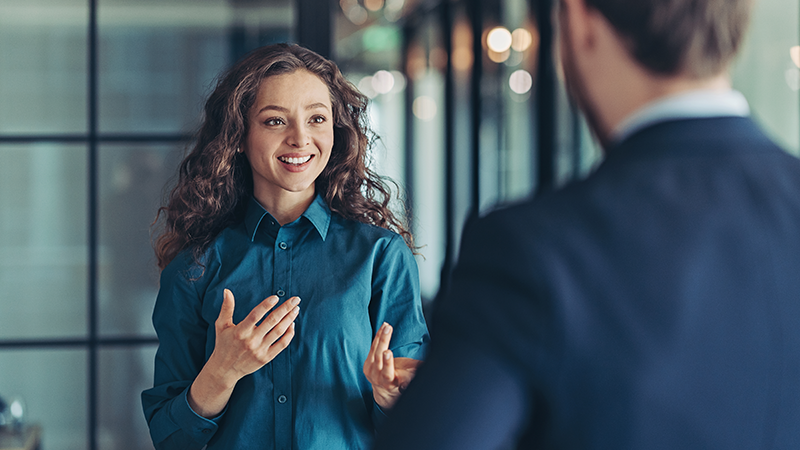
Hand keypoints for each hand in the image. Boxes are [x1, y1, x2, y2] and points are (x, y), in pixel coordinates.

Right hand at [188, 289, 298, 416]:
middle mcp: (251, 341)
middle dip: (285, 308)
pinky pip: (282, 344)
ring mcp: (260, 350)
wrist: (225, 370)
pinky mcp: (266, 358)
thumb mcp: (221, 326)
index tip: (276, 297)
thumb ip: (226, 308)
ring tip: (296, 309)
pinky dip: (289, 334)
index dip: (266, 305)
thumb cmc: (223, 344)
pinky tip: (292, 324)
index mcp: (240, 331)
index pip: (255, 315)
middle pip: (272, 321)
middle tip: (295, 299)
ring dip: (289, 319)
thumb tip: (227, 291)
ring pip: (279, 332)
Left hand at [363, 322, 422, 409]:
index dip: (387, 362)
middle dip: (383, 342)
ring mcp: (370, 369)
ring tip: (387, 325)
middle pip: (379, 357)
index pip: (387, 372)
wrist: (385, 388)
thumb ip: (413, 377)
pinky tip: (384, 326)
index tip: (387, 352)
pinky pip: (373, 346)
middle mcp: (377, 376)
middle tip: (388, 330)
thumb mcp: (409, 380)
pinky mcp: (367, 362)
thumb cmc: (401, 381)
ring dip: (381, 336)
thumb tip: (426, 369)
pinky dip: (379, 336)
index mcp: (388, 382)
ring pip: (374, 350)